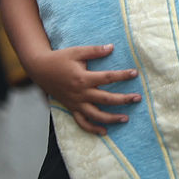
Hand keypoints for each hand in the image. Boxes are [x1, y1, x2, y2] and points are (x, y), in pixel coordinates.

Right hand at [24, 42, 141, 135]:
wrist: (40, 69)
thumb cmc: (60, 59)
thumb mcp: (77, 52)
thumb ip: (94, 51)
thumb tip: (112, 47)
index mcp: (83, 78)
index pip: (108, 78)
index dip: (122, 76)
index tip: (135, 73)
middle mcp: (81, 93)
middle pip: (106, 99)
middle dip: (123, 99)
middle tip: (138, 98)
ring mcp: (76, 103)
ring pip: (96, 115)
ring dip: (111, 118)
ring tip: (126, 118)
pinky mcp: (71, 108)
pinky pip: (82, 122)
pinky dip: (93, 129)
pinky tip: (104, 131)